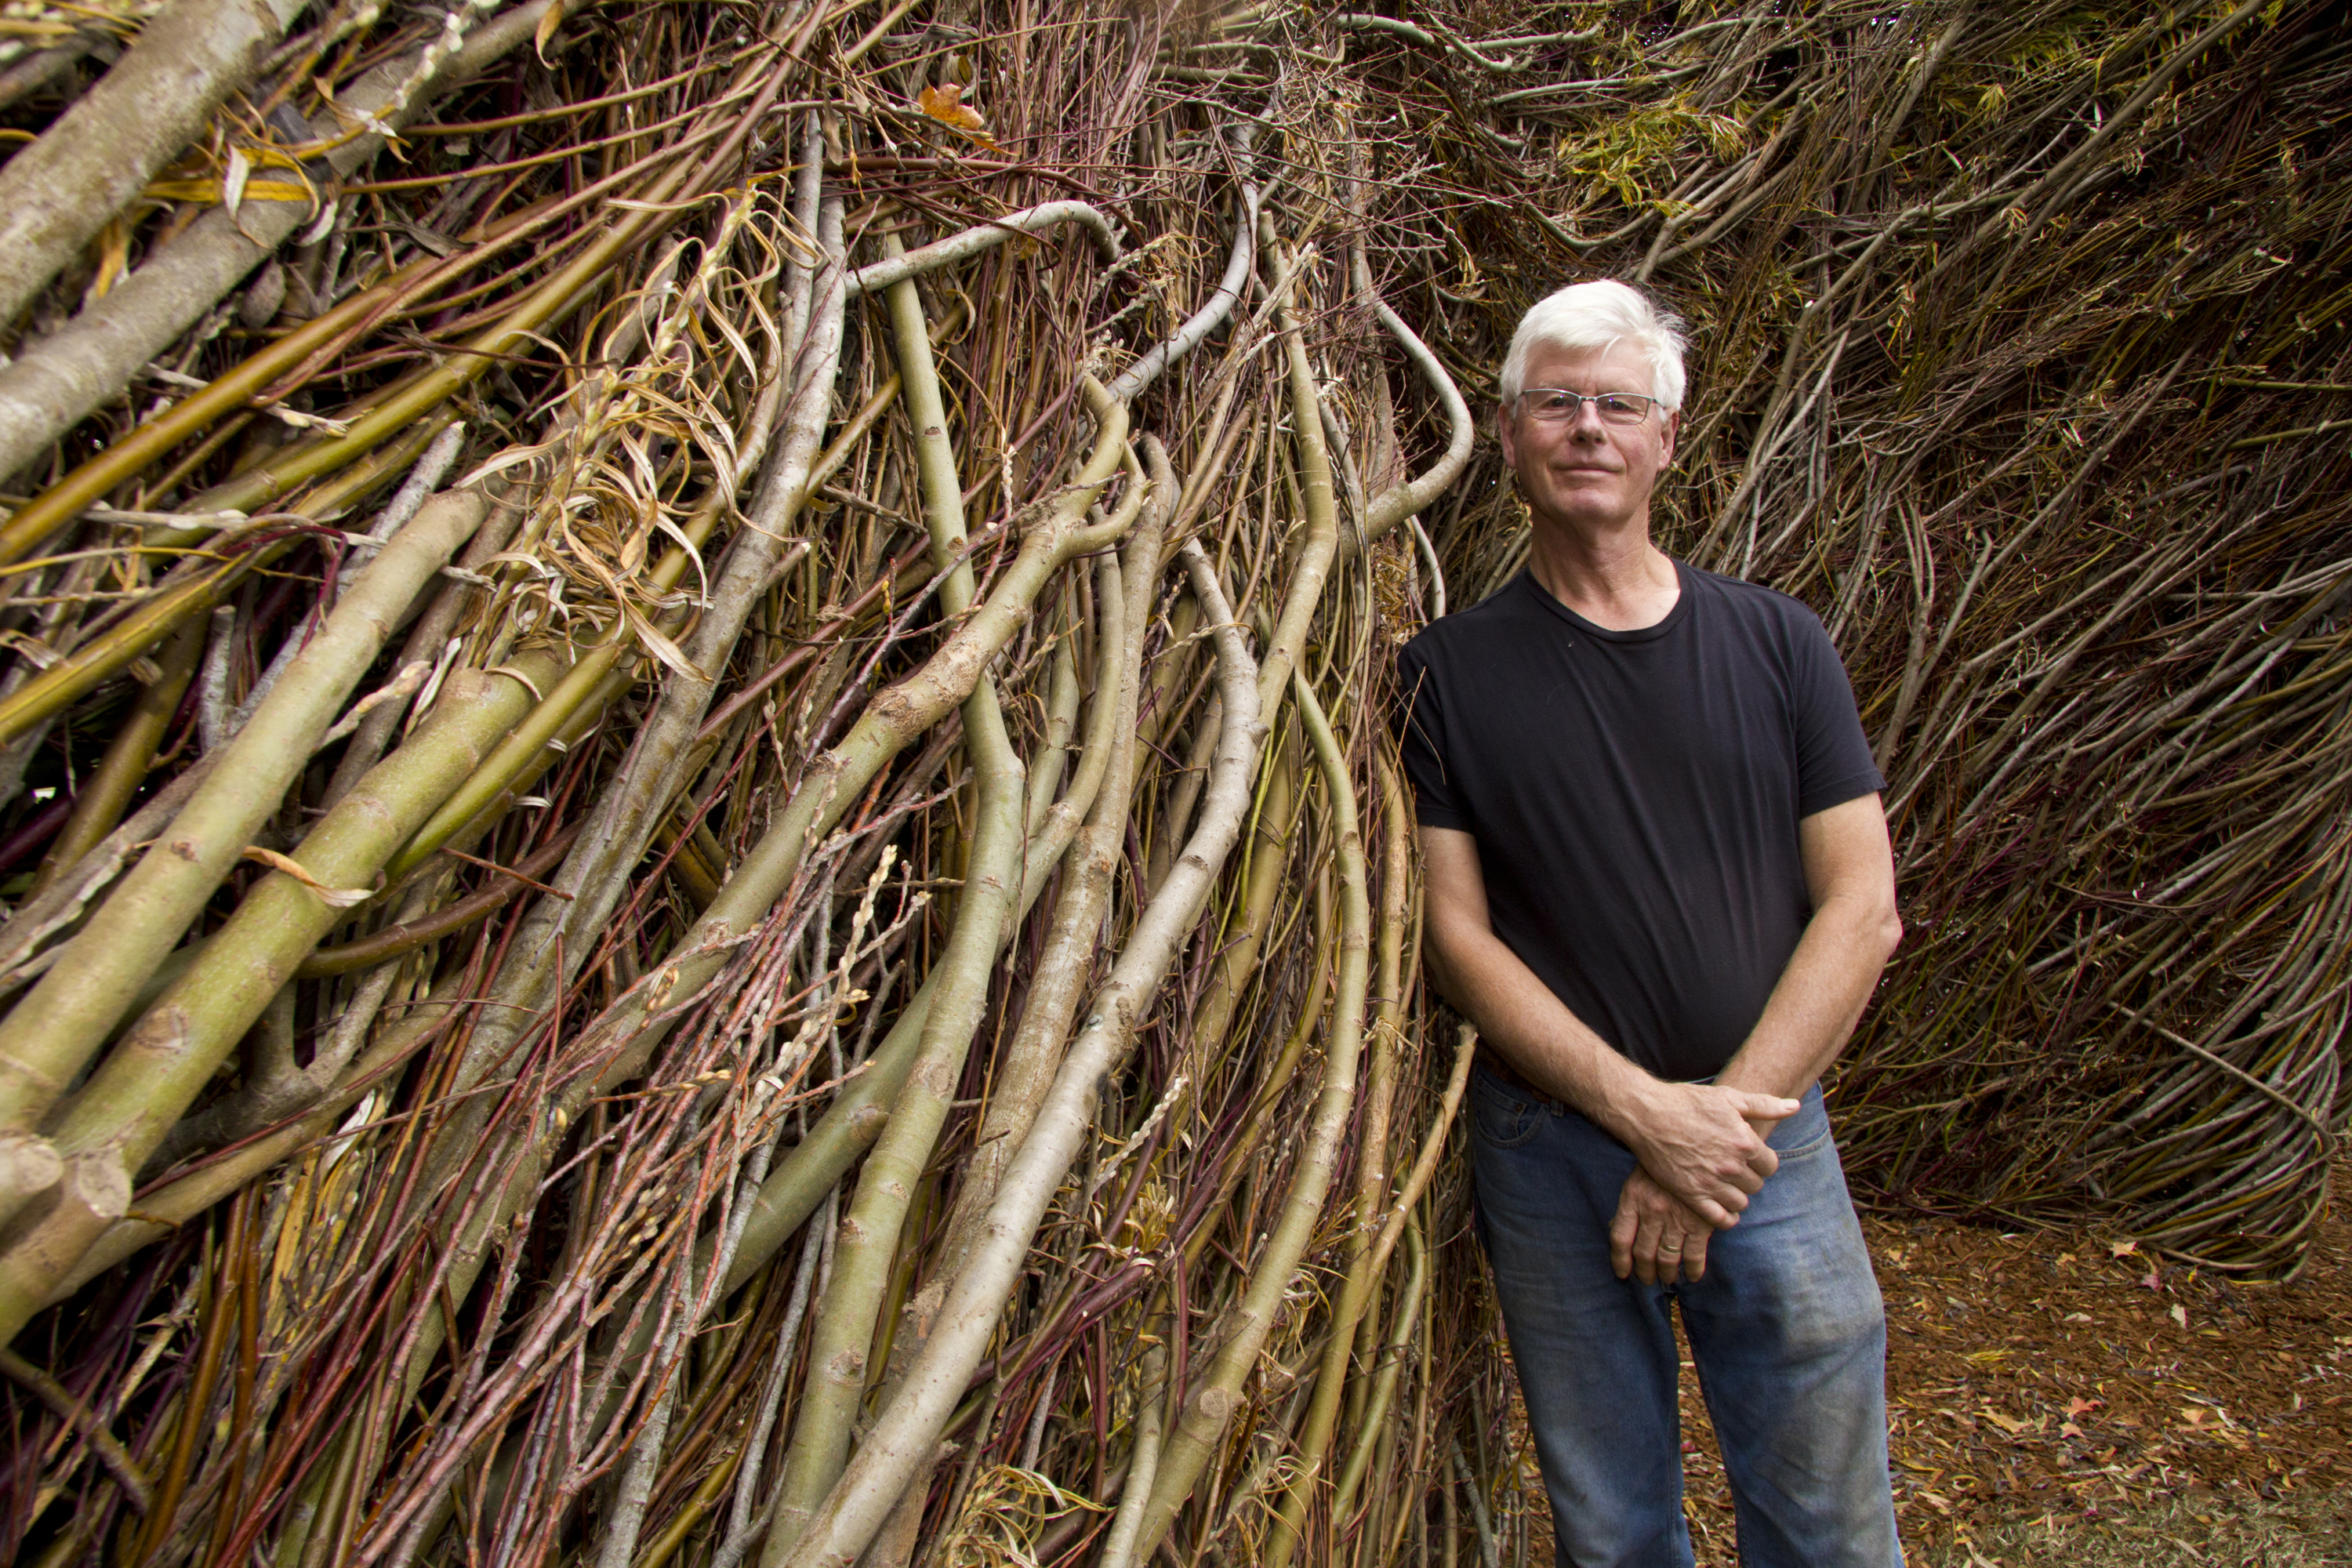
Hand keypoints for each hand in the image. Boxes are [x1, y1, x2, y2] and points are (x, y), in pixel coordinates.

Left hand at [1609, 1166, 1712, 1283]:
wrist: (1696, 1146)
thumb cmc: (1663, 1164)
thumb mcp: (1638, 1178)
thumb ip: (1629, 1206)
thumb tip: (1615, 1227)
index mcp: (1633, 1199)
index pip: (1620, 1239)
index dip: (1620, 1261)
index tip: (1623, 1274)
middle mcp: (1652, 1212)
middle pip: (1643, 1253)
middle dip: (1645, 1272)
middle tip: (1647, 1279)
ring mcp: (1677, 1219)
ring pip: (1667, 1258)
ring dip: (1666, 1274)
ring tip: (1667, 1279)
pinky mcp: (1701, 1223)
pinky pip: (1694, 1255)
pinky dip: (1692, 1270)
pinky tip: (1692, 1275)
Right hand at [1617, 1080, 1799, 1227]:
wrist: (1647, 1114)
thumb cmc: (1687, 1102)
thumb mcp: (1729, 1097)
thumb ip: (1765, 1105)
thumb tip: (1794, 1106)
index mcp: (1745, 1142)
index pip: (1771, 1166)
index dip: (1761, 1162)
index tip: (1748, 1158)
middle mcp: (1732, 1165)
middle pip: (1756, 1185)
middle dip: (1747, 1178)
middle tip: (1732, 1170)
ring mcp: (1712, 1182)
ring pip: (1740, 1203)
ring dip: (1736, 1196)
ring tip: (1724, 1186)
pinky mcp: (1692, 1195)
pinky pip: (1720, 1219)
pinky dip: (1725, 1218)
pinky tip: (1721, 1208)